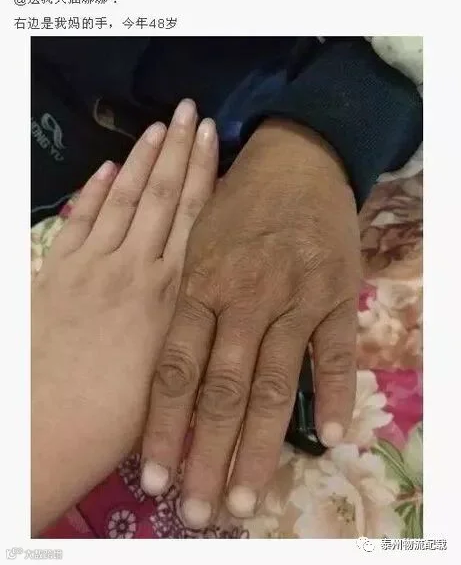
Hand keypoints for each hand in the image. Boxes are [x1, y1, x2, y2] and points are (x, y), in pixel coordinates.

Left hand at [31, 100, 216, 533]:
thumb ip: (186, 326)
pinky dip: (95, 191)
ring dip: (140, 160)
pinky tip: (107, 167)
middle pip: (159, 197)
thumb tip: (210, 294)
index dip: (201, 172)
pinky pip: (81, 220)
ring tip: (156, 127)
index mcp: (168, 292)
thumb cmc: (117, 418)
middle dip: (175, 151)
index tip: (210, 136)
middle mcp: (133, 267)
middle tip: (187, 111)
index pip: (191, 217)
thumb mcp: (171, 374)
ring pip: (123, 199)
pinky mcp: (58, 273)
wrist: (46, 434)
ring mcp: (91, 266)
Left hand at [141, 119, 360, 527]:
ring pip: (275, 382)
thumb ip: (188, 306)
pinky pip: (337, 353)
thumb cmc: (236, 209)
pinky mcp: (336, 295)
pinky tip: (330, 437)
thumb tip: (174, 375)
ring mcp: (294, 298)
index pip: (175, 368)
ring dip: (262, 445)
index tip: (153, 477)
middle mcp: (245, 298)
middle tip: (200, 511)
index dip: (162, 426)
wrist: (294, 161)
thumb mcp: (196, 245)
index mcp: (201, 285)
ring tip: (250, 496)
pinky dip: (335, 395)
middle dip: (209, 454)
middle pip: (222, 389)